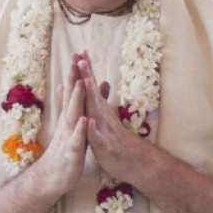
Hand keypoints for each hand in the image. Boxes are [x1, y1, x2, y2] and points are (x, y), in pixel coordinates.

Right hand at [34, 54, 87, 197]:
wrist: (53, 177)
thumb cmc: (66, 150)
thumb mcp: (71, 124)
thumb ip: (71, 104)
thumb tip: (68, 84)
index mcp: (70, 117)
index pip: (72, 91)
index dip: (75, 73)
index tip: (79, 53)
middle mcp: (67, 123)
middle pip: (70, 98)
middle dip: (74, 78)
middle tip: (76, 58)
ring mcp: (68, 137)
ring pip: (72, 116)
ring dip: (75, 100)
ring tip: (80, 84)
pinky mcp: (71, 152)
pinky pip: (76, 140)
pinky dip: (80, 130)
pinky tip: (84, 121)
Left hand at [76, 52, 144, 181]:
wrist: (134, 161)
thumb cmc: (116, 139)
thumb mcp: (107, 117)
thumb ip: (102, 100)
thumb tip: (102, 81)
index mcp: (99, 110)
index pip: (90, 87)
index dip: (85, 70)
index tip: (78, 51)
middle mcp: (102, 116)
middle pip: (92, 93)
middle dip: (86, 75)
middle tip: (79, 58)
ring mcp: (104, 130)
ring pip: (96, 111)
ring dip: (91, 96)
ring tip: (86, 81)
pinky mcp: (105, 146)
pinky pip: (98, 138)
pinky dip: (93, 130)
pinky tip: (88, 122)